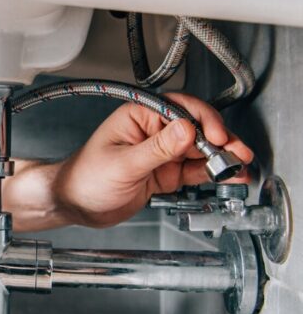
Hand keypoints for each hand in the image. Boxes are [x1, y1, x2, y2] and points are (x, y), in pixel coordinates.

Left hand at [51, 92, 253, 227]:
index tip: (216, 136)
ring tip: (239, 166)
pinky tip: (227, 175)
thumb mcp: (123, 164)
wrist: (74, 205)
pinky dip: (212, 172)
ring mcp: (161, 152)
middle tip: (236, 153)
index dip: (202, 120)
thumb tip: (185, 130)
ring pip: (200, 150)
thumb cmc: (85, 178)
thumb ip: (156, 149)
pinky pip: (194, 169)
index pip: (179, 108)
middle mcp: (152, 131)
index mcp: (138, 116)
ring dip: (221, 157)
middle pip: (196, 128)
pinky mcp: (165, 172)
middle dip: (220, 139)